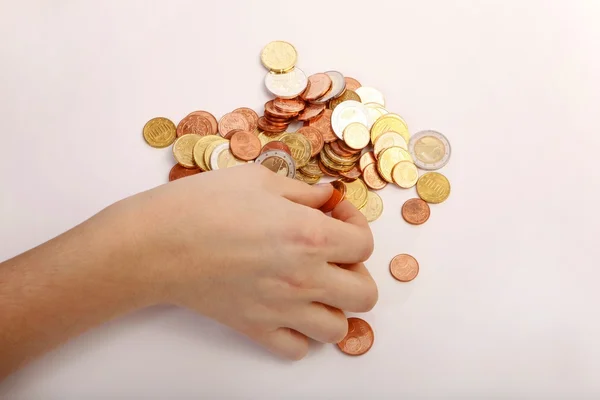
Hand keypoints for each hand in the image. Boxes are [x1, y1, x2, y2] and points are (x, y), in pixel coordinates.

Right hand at [126, 164, 377, 359]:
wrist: (155, 243)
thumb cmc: (202, 205)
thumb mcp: (258, 180)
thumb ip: (303, 191)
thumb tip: (328, 198)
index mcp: (309, 235)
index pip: (364, 244)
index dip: (356, 224)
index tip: (335, 215)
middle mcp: (303, 277)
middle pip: (364, 293)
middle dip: (357, 271)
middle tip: (334, 255)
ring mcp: (281, 308)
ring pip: (338, 329)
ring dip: (335, 306)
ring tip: (315, 286)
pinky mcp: (255, 328)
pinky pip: (297, 349)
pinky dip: (301, 334)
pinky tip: (288, 310)